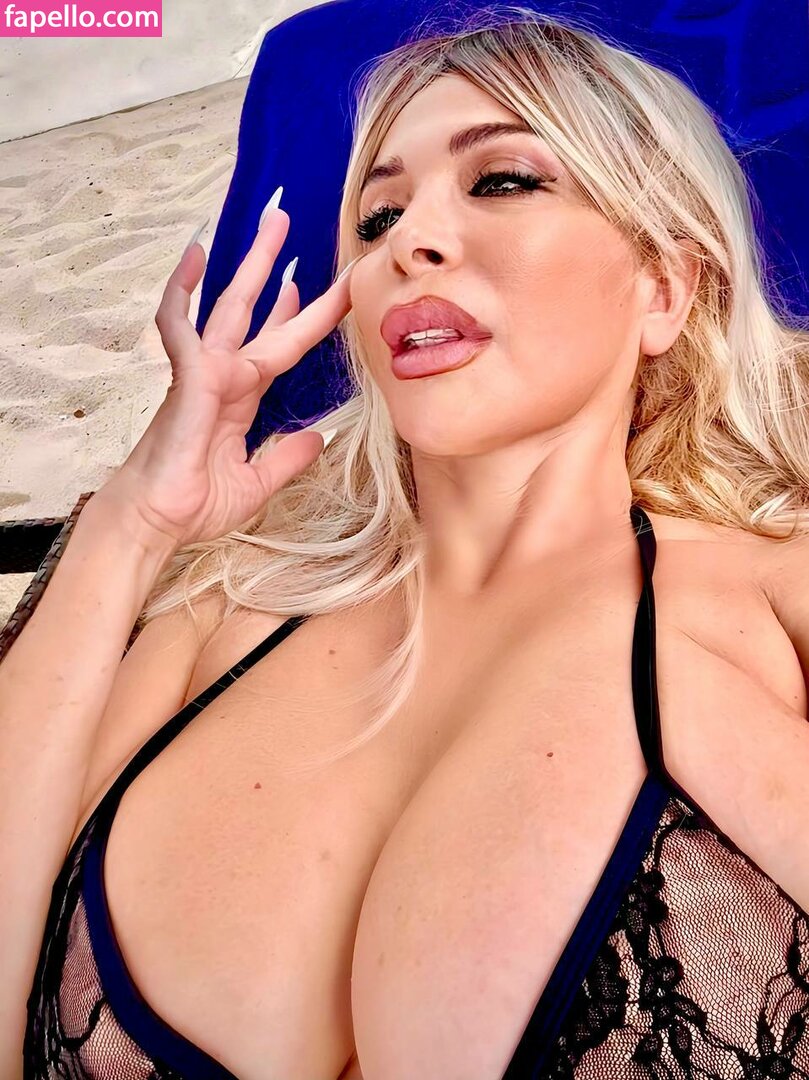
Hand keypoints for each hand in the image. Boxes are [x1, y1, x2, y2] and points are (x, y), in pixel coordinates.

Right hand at [96, 208, 356, 551]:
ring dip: (254, 263)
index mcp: (242, 397)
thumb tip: (318, 438)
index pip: (282, 347)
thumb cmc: (196, 504)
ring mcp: (205, 371)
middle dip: (278, 270)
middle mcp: (225, 375)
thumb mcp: (258, 481)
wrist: (160, 521)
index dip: (304, 317)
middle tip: (291, 226)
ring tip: (274, 222)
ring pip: (232, 305)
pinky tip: (195, 254)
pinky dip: (183, 290)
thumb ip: (287, 457)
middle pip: (258, 312)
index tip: (330, 290)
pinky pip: (180, 324)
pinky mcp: (187, 376)